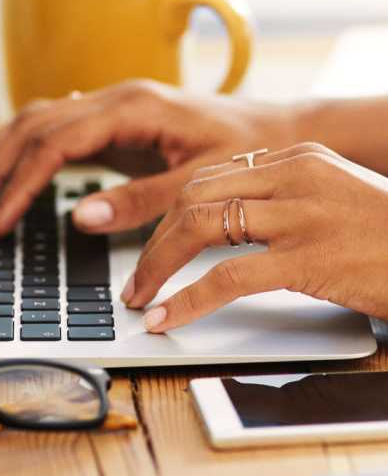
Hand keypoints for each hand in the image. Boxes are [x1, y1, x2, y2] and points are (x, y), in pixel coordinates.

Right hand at [0, 80, 297, 236]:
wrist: (277, 130)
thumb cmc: (247, 151)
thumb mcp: (200, 183)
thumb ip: (142, 201)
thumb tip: (82, 218)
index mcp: (132, 106)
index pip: (54, 142)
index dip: (20, 184)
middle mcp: (114, 97)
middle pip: (31, 126)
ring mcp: (110, 105)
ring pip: (35, 120)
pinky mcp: (113, 120)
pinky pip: (53, 127)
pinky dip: (21, 150)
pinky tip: (4, 169)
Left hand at [122, 143, 387, 331]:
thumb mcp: (338, 199)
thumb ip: (288, 200)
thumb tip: (233, 223)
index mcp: (300, 157)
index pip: (213, 174)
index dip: (172, 211)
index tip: (152, 240)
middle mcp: (296, 176)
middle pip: (196, 195)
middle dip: (155, 238)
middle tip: (137, 275)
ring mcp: (302, 215)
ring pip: (200, 226)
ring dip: (158, 265)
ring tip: (140, 296)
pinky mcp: (309, 258)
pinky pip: (226, 277)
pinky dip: (186, 300)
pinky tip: (165, 318)